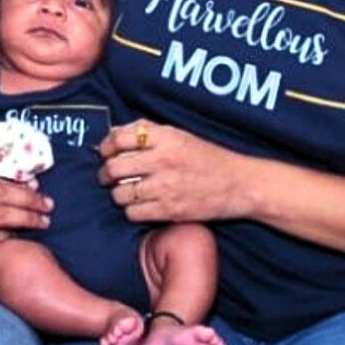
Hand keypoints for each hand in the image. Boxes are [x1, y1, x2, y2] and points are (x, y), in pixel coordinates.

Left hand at [98, 120, 249, 222]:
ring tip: (125, 192)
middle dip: (105, 173)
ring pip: (120, 193)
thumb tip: (113, 134)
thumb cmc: (207, 157)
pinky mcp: (170, 211)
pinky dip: (131, 211)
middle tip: (108, 176)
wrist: (238, 184)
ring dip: (118, 194)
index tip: (105, 152)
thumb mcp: (179, 135)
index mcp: (165, 137)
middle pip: (114, 167)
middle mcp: (163, 160)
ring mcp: (166, 187)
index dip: (106, 146)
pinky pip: (133, 213)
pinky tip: (139, 205)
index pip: (119, 138)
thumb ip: (146, 131)